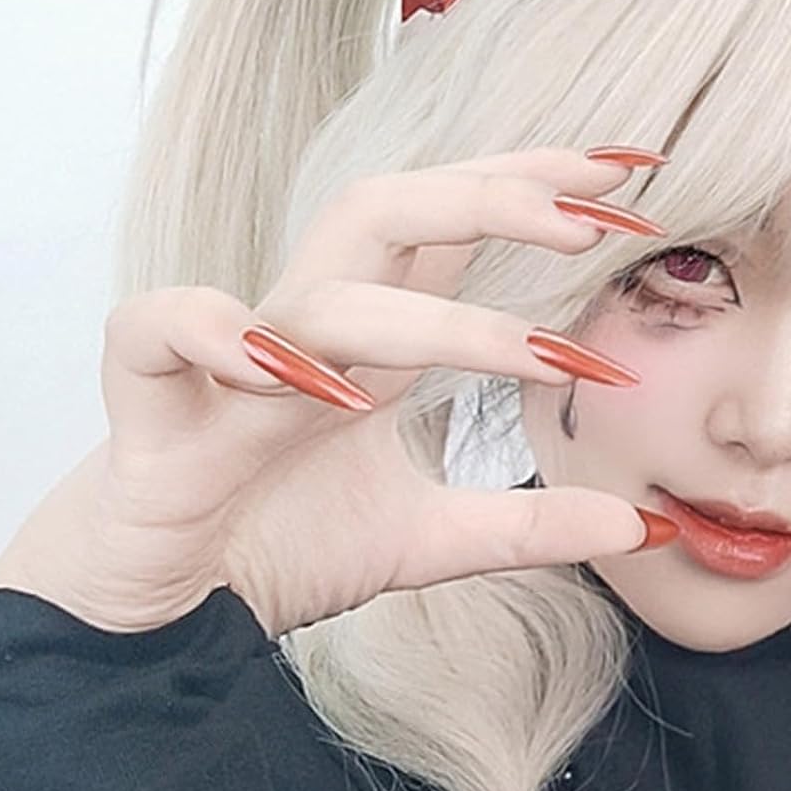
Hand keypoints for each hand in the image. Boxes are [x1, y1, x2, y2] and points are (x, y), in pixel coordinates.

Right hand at [0, 146, 676, 638]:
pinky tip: (303, 383)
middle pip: (394, 210)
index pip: (455, 226)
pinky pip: (158, 330)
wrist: (159, 616)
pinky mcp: (150, 405)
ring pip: (322, 287)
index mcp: (373, 336)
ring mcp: (231, 360)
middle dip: (497, 199)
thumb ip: (526, 526)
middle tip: (603, 220)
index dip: (537, 185)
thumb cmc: (278, 541)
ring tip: (536, 357)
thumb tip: (640, 522)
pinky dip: (219, 335)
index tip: (634, 175)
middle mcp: (311, 324)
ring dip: (433, 319)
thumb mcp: (425, 540)